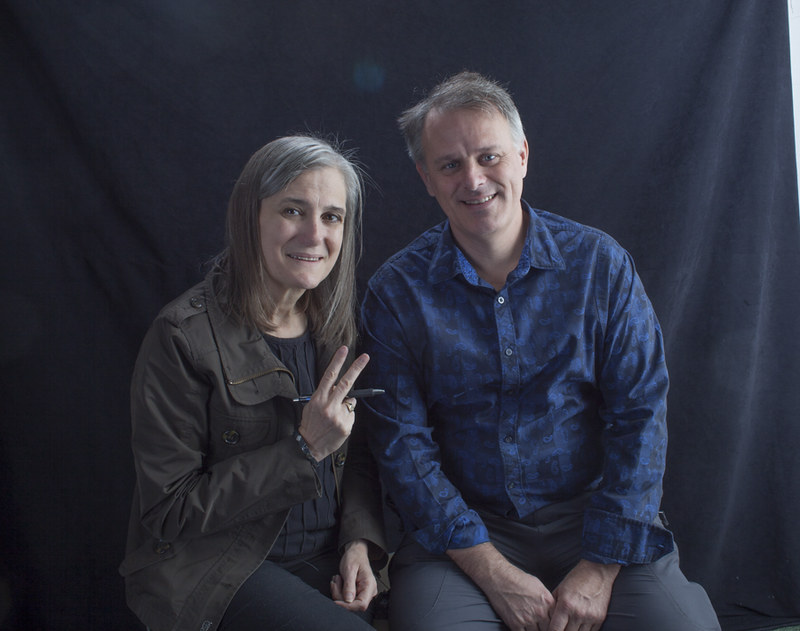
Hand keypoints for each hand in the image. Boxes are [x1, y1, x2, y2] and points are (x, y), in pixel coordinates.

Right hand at [298, 346, 368, 460]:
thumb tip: (340, 388)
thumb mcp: (312, 406)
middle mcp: (328, 406)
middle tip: (365, 357)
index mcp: (318, 398)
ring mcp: (338, 416)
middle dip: (356, 368)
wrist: (309, 446)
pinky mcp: (345, 425)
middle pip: (345, 383)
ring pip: (351, 400)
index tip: (344, 349)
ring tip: (334, 415)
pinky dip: (346, 417)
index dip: (337, 361)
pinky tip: (337, 425)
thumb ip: (325, 395)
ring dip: (346, 403)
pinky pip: (351, 415)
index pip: (329, 376)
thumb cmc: (311, 423)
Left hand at [330, 540, 377, 611]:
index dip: (347, 606)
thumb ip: (349, 585)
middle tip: (335, 582)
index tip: (336, 601)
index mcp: (369, 585)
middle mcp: (368, 592)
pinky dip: (339, 592)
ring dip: (338, 592)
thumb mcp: (349, 569)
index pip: (361, 604)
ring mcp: (363, 593)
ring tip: (337, 579)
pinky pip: (346, 599)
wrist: (355, 552)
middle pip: (353, 605)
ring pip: (348, 602)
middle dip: (340, 595)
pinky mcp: (357, 594)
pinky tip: (338, 582)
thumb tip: (348, 601)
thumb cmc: (354, 557)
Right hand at [448, 543, 554, 630]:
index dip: (555, 624)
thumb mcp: (539, 586)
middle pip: (549, 629)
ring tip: (534, 627)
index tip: (554, 625)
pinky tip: (525, 628)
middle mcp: (539, 612)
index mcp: (547, 602)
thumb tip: (552, 610)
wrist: (499, 578)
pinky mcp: (515, 624)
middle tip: (543, 627)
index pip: (557, 620)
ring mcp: (527, 619)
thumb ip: (547, 600)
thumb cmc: (518, 579)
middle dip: (546, 629)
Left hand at [547, 559, 619, 630]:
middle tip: (559, 628)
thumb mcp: (560, 589)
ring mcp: (590, 617)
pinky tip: (579, 627)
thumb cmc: (576, 578)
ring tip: (569, 627)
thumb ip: (554, 605)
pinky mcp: (600, 618)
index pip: (555, 629)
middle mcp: (578, 613)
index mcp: (565, 605)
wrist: (597, 570)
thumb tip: (547, 619)